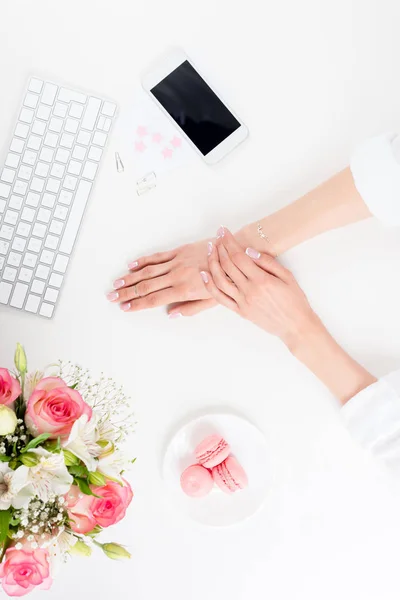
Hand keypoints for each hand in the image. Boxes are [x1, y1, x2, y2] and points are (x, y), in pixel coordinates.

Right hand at [106, 240, 216, 314]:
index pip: (154, 299)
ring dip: (130, 278)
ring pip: (147, 271)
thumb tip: (172, 314)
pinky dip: (143, 261)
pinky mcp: (179, 251)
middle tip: (112, 296)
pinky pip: (157, 257)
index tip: (124, 307)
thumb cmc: (226, 277)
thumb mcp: (213, 300)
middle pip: (146, 286)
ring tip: (117, 283)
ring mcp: (176, 262)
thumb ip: (191, 308)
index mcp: (184, 290)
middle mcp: (177, 275)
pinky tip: (132, 266)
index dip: (137, 304)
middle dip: (127, 292)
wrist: (233, 252)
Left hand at [201, 228, 319, 348]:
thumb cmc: (295, 301)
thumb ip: (268, 262)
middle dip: (220, 248)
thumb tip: (249, 251)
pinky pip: (220, 298)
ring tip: (210, 250)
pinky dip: (209, 285)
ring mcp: (242, 302)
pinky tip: (204, 274)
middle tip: (216, 237)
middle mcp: (249, 291)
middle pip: (227, 265)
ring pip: (220, 280)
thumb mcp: (288, 276)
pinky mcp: (239, 311)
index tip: (223, 231)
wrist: (295, 326)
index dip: (229, 242)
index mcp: (262, 280)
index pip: (239, 256)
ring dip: (212, 263)